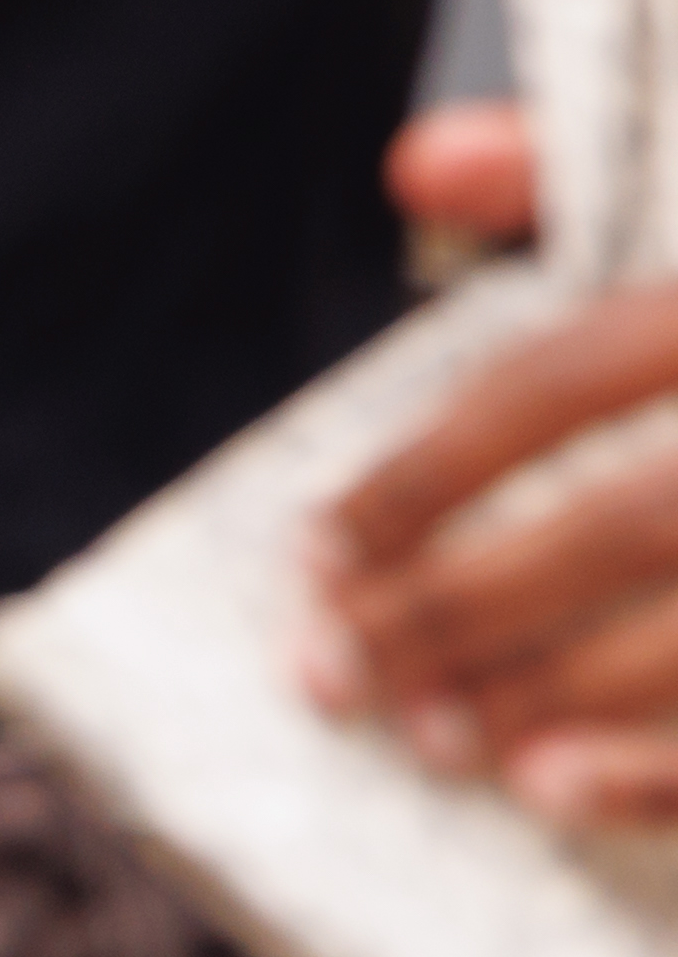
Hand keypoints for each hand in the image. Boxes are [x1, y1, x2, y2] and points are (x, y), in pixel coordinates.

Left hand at [301, 100, 677, 825]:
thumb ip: (564, 178)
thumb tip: (418, 164)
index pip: (572, 374)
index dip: (426, 469)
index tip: (313, 553)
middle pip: (636, 522)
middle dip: (465, 603)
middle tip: (332, 672)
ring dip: (561, 694)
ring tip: (433, 736)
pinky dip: (666, 774)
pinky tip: (557, 792)